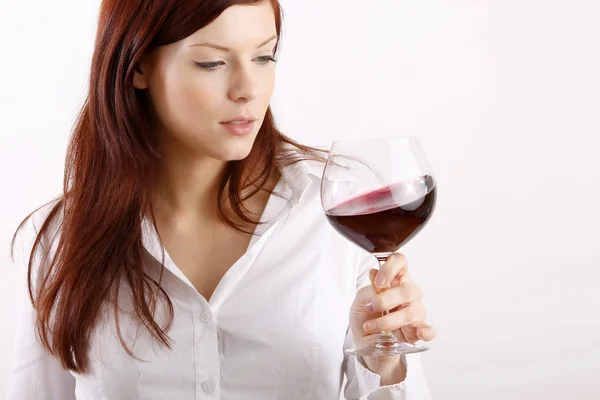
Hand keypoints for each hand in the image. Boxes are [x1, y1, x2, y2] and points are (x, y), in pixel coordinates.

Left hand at [349, 253, 435, 380]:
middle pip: (408, 290)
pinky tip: (419, 333)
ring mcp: (416, 313)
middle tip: (370, 307)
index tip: (378, 282)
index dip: (391, 268)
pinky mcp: (418, 332)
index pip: (400, 262)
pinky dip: (427, 332)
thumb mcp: (362, 299)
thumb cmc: (365, 315)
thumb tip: (374, 273)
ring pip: (414, 312)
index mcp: (394, 281)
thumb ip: (370, 288)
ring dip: (390, 321)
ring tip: (372, 326)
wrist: (363, 340)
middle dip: (387, 300)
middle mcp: (408, 294)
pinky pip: (429, 331)